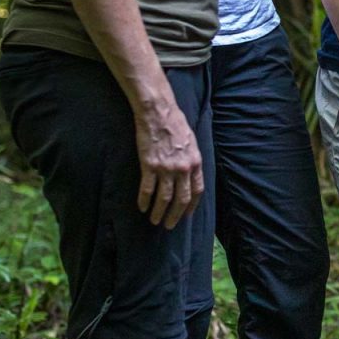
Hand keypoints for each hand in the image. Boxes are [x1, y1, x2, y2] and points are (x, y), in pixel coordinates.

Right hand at [134, 100, 203, 228]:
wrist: (158, 112)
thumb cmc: (175, 123)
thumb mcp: (192, 142)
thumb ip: (192, 159)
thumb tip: (190, 174)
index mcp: (196, 163)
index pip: (197, 191)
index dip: (191, 206)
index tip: (186, 215)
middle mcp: (183, 169)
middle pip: (181, 199)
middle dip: (175, 215)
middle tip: (170, 225)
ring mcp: (166, 168)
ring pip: (164, 198)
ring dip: (159, 212)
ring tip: (155, 221)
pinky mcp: (149, 165)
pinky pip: (147, 189)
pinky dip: (144, 200)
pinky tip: (141, 207)